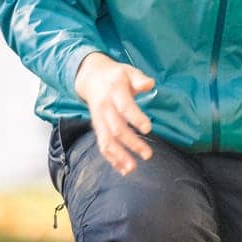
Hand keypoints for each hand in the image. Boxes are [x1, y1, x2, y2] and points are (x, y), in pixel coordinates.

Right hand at [73, 52, 155, 174]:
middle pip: (116, 129)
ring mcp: (99, 120)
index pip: (125, 108)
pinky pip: (102, 145)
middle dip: (132, 143)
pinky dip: (112, 159)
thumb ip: (139, 79)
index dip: (136, 118)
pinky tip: (123, 169)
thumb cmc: (116, 76)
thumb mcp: (128, 71)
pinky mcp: (97, 128)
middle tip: (148, 155)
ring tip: (132, 168)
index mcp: (114, 92)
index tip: (148, 129)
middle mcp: (105, 108)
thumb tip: (150, 84)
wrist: (90, 77)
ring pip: (107, 141)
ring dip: (119, 157)